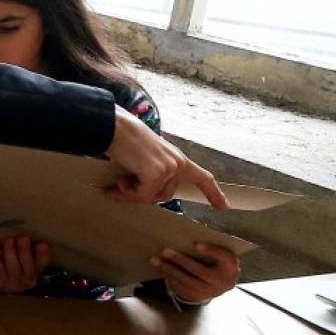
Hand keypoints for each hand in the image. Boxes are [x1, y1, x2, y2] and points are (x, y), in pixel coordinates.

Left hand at [0, 235, 48, 293]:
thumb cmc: (6, 260)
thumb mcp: (19, 253)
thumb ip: (30, 248)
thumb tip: (42, 244)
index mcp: (34, 273)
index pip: (42, 264)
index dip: (43, 254)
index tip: (41, 242)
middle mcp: (25, 282)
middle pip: (28, 267)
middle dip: (25, 250)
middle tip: (22, 237)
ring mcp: (11, 284)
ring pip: (13, 267)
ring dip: (11, 251)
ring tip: (9, 239)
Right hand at [103, 108, 228, 209]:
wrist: (115, 127)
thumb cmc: (125, 139)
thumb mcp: (146, 157)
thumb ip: (154, 172)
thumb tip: (145, 195)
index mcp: (178, 158)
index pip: (202, 178)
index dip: (213, 193)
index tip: (224, 208)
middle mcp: (178, 163)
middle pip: (165, 195)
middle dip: (142, 195)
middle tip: (121, 189)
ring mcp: (169, 168)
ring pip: (152, 197)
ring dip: (130, 195)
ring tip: (114, 187)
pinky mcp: (156, 173)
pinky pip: (141, 196)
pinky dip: (124, 195)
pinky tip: (111, 190)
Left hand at [151, 242, 239, 303]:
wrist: (222, 282)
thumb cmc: (218, 260)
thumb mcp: (220, 253)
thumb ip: (210, 244)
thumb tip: (192, 228)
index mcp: (231, 266)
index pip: (224, 257)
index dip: (211, 251)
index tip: (196, 244)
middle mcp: (225, 281)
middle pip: (201, 271)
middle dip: (182, 261)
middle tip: (165, 251)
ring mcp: (212, 292)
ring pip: (189, 282)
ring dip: (170, 271)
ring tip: (155, 260)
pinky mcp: (201, 297)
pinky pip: (184, 290)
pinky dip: (171, 279)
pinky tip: (161, 270)